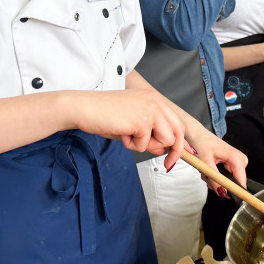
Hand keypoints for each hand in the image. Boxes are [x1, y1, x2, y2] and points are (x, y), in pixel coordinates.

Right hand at [69, 88, 184, 158]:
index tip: (176, 156)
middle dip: (175, 152)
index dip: (180, 142)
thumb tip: (165, 150)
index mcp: (153, 98)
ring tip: (129, 136)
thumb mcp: (132, 124)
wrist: (83, 107)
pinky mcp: (142, 121)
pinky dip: (131, 145)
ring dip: (147, 146)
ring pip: (166, 141)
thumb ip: (150, 134)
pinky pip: (145, 145)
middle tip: (167, 164)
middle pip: (178, 132)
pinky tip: (120, 133)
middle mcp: (155, 101)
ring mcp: (150, 110)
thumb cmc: (102, 114)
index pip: (176, 122)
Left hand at [184, 125, 247, 193]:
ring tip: (206, 169)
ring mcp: (235, 163)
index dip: (232, 190)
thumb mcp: (205, 162)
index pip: (241, 181)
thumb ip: (214, 179)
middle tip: (206, 174)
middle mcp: (239, 160)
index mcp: (237, 158)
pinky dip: (214, 176)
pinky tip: (208, 168)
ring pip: (226, 181)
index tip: (223, 195)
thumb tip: (222, 192)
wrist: (197, 134)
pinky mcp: (230, 165)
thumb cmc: (201, 142)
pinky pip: (224, 177)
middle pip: (232, 183)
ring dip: (213, 179)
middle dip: (217, 182)